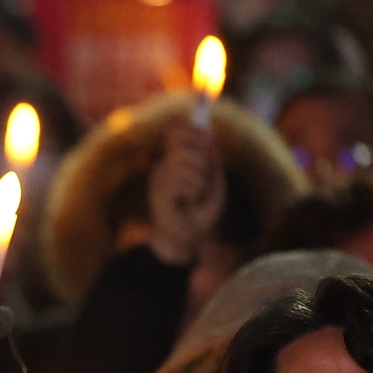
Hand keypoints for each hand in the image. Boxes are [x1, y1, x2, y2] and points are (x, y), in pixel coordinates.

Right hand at [145, 123, 224, 266]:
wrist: (188, 239)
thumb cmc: (201, 211)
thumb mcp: (214, 180)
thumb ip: (211, 157)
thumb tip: (208, 133)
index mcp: (175, 160)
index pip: (179, 132)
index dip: (196, 133)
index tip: (210, 146)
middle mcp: (163, 166)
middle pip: (183, 143)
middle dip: (203, 160)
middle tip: (205, 180)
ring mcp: (159, 179)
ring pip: (186, 163)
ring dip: (200, 181)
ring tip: (197, 196)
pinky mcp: (158, 193)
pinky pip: (182, 181)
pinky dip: (194, 192)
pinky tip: (189, 202)